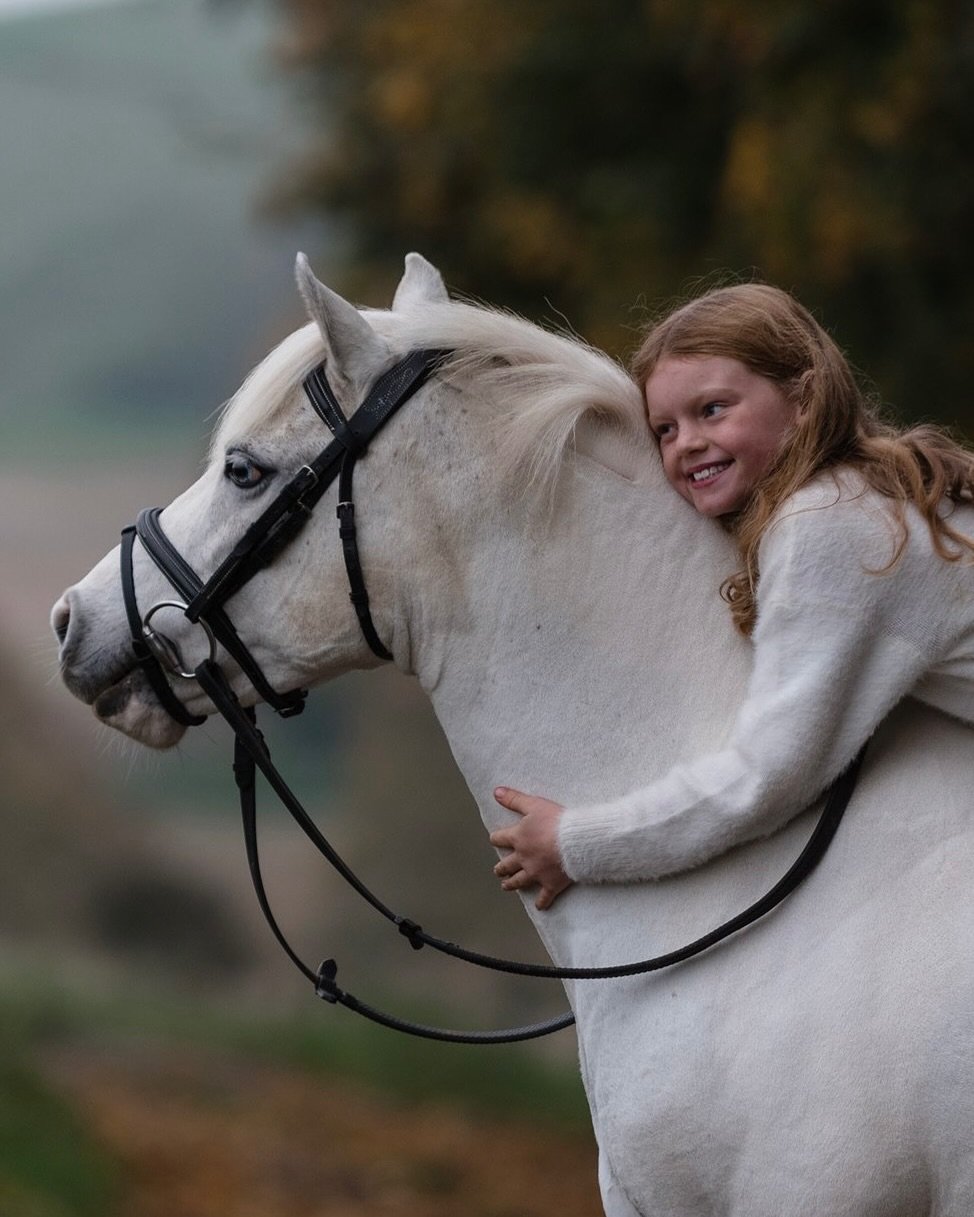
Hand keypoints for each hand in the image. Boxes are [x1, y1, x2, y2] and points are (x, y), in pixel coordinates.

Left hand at [489, 787, 571, 910]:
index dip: (497, 838)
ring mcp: (536, 873)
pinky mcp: (551, 884)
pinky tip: (540, 906)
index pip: (499, 839)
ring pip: (518, 882)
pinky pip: (544, 897)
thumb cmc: (557, 820)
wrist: (577, 841)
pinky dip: (542, 902)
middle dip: (501, 868)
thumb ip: (514, 799)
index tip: (496, 840)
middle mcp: (523, 858)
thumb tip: (495, 791)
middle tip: (498, 870)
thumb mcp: (534, 804)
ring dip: (511, 884)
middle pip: (506, 865)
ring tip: (506, 886)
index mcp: (518, 838)